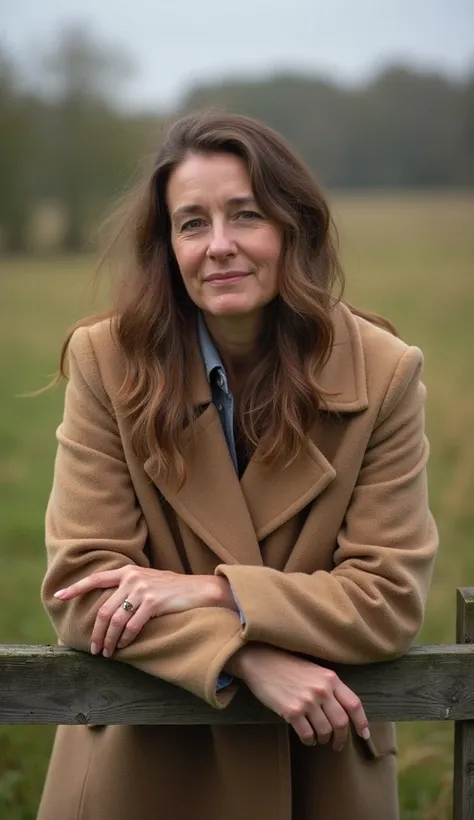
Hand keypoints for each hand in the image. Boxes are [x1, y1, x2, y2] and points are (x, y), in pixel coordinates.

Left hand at [54, 567, 235, 656]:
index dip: (76, 588)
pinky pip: (132, 626)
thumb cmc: (173, 590)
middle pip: (104, 609)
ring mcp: (142, 589)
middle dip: (96, 632)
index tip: (59, 596)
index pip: (96, 579)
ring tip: (107, 653)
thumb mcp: (148, 582)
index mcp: (128, 571)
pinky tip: (124, 646)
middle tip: (94, 649)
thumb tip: (109, 610)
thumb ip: (129, 590)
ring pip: (115, 620)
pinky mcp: (153, 602)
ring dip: (109, 640)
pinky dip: (125, 639)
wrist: (200, 590)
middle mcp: (132, 577)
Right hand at [227, 644, 369, 750]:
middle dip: (341, 738)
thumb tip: (343, 711)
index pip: (354, 704)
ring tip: (319, 739)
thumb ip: (329, 687)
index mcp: (330, 678)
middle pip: (341, 723)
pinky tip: (307, 737)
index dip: (361, 722)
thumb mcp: (314, 671)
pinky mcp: (292, 711)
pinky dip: (309, 740)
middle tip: (337, 744)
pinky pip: (307, 735)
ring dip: (324, 739)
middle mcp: (322, 690)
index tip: (364, 735)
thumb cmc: (287, 666)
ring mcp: (307, 701)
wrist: (261, 661)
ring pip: (325, 731)